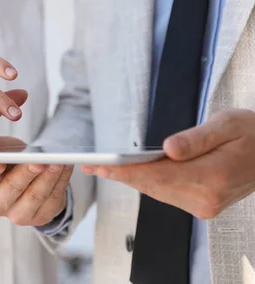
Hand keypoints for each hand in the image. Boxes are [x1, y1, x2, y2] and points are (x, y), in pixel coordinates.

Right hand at [0, 136, 72, 225]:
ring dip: (49, 176)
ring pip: (36, 194)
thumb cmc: (9, 162)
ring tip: (58, 161)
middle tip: (39, 159)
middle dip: (28, 172)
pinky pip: (53, 199)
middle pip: (14, 187)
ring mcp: (19, 214)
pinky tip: (65, 168)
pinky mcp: (40, 218)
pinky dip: (61, 182)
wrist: (30, 178)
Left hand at [82, 109, 254, 218]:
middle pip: (152, 186)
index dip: (125, 170)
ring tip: (104, 166)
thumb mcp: (227, 124)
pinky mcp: (203, 206)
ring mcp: (205, 205)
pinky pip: (166, 194)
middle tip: (91, 164)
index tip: (100, 165)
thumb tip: (169, 149)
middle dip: (120, 175)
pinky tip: (132, 172)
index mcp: (212, 176)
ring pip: (156, 192)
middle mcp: (207, 198)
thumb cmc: (252, 134)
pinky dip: (148, 183)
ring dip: (131, 179)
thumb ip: (196, 138)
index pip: (156, 175)